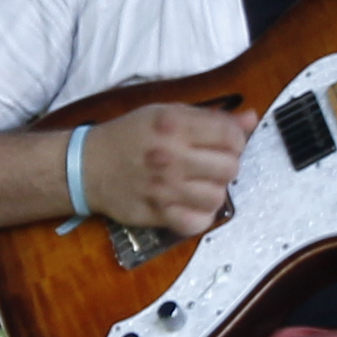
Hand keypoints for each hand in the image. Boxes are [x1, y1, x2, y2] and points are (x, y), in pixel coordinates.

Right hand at [93, 100, 254, 235]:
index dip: (235, 140)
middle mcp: (170, 155)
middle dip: (226, 166)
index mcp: (174, 124)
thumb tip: (251, 119)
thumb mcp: (166, 114)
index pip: (230, 135)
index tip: (224, 143)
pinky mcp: (156, 214)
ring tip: (199, 185)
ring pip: (218, 197)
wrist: (85, 166)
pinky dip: (199, 216)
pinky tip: (190, 204)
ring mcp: (163, 188)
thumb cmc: (128, 136)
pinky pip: (197, 222)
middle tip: (210, 165)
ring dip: (214, 191)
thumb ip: (210, 117)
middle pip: (230, 168)